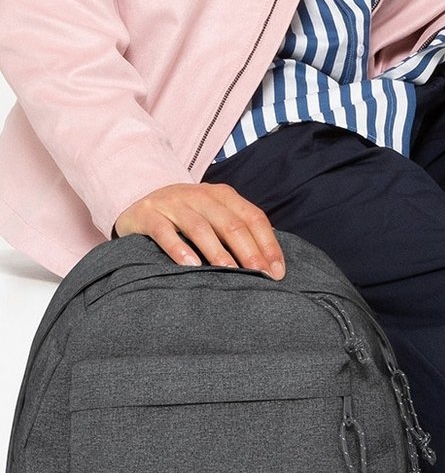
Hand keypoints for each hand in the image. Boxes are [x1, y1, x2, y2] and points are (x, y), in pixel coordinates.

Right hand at [113, 182, 285, 278]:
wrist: (139, 204)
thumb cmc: (186, 219)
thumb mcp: (214, 217)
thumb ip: (239, 231)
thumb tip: (272, 261)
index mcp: (223, 195)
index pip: (253, 218)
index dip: (268, 245)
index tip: (277, 272)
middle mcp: (200, 195)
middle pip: (230, 224)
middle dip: (248, 252)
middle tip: (260, 277)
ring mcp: (173, 203)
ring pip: (200, 228)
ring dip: (218, 252)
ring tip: (230, 273)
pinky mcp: (148, 215)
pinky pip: (164, 232)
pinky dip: (178, 249)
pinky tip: (190, 266)